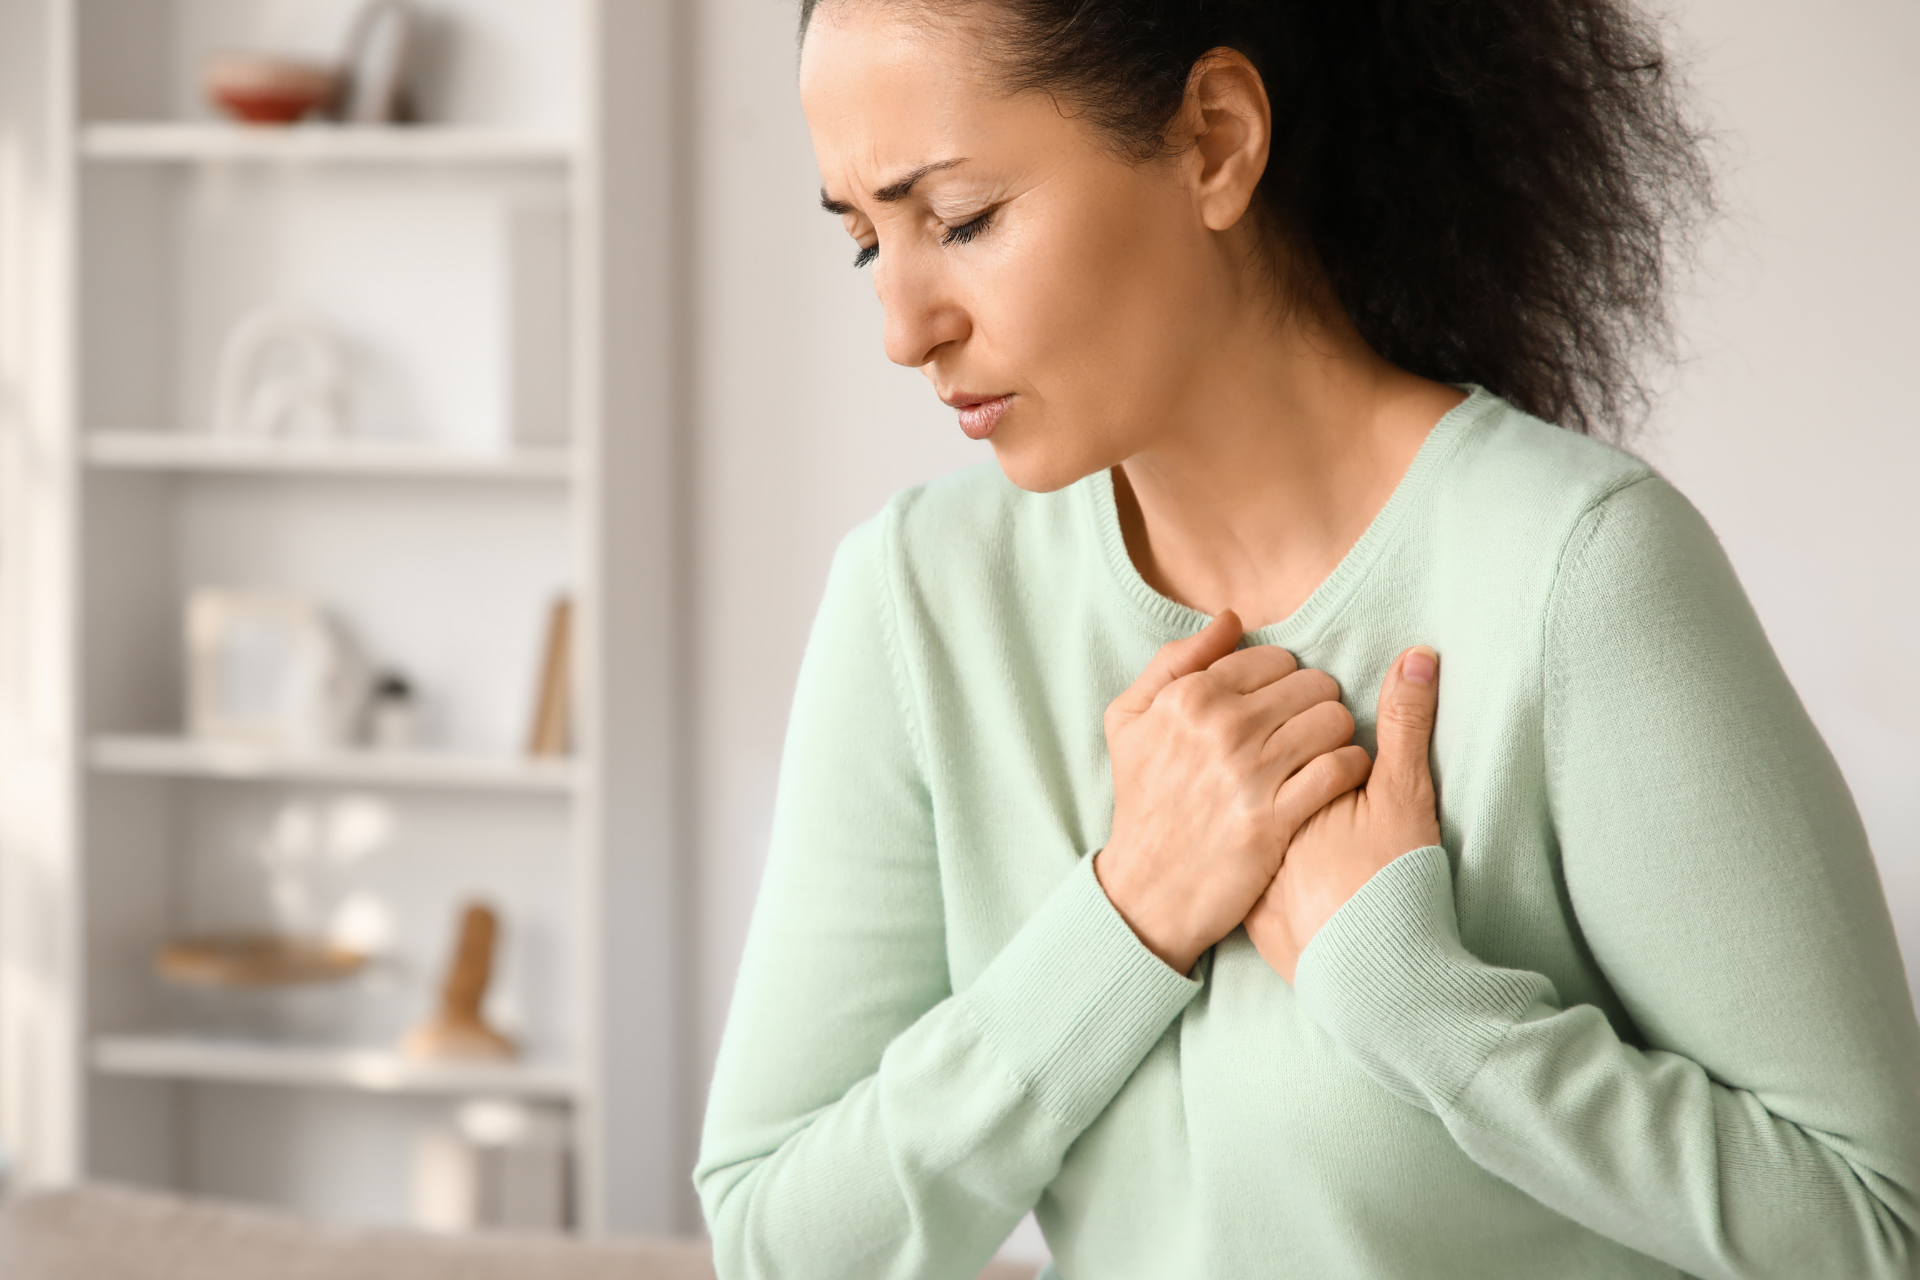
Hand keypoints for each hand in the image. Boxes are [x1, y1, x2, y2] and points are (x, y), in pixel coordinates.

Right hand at [1095, 612, 1373, 973]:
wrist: (1147, 890)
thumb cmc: (1142, 800)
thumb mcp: (1128, 720)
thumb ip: (1174, 660)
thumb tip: (1230, 619)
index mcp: (1189, 696)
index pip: (1273, 658)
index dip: (1284, 681)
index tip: (1280, 707)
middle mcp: (1221, 727)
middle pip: (1313, 685)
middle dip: (1316, 704)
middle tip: (1305, 732)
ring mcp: (1249, 773)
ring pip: (1334, 721)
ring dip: (1336, 736)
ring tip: (1322, 754)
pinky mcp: (1275, 817)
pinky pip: (1340, 768)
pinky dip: (1350, 768)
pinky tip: (1336, 779)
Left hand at [1244, 646, 1441, 982]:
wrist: (1378, 975)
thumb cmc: (1394, 880)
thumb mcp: (1406, 795)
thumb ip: (1406, 723)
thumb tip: (1419, 657)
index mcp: (1280, 780)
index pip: (1267, 725)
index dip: (1290, 723)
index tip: (1312, 733)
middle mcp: (1248, 815)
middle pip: (1240, 764)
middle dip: (1257, 755)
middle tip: (1296, 767)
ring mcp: (1242, 863)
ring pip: (1234, 812)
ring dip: (1250, 800)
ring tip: (1294, 809)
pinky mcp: (1244, 903)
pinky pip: (1239, 863)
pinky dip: (1253, 851)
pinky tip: (1280, 851)